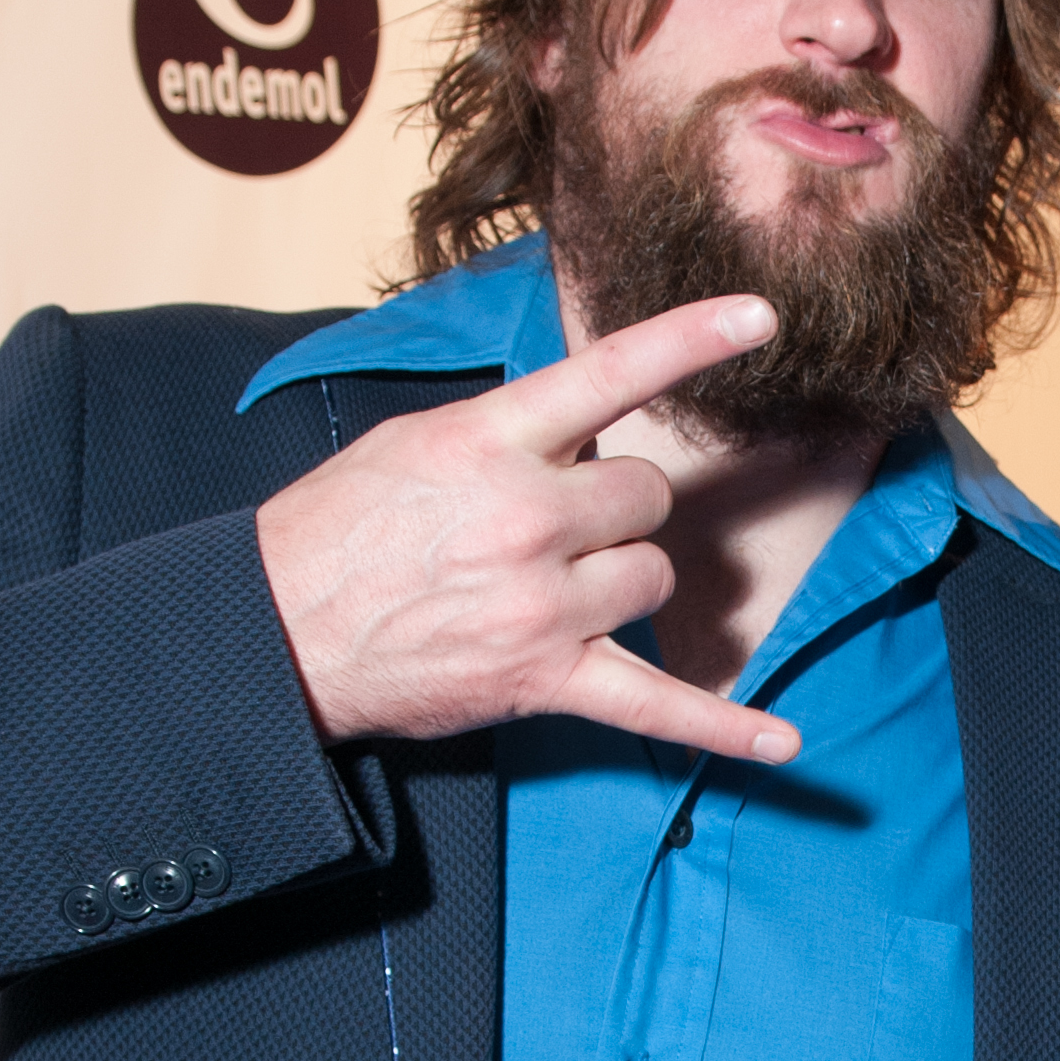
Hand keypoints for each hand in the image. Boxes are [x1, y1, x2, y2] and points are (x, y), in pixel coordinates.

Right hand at [254, 294, 800, 759]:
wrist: (276, 631)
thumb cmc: (340, 531)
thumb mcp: (417, 444)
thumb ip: (510, 433)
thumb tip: (590, 437)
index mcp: (490, 441)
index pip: (611, 372)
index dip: (693, 339)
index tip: (763, 316)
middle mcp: (527, 517)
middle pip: (647, 496)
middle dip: (619, 509)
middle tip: (558, 526)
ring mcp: (543, 603)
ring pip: (652, 578)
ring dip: (621, 582)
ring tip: (552, 590)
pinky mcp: (544, 678)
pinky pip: (658, 706)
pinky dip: (724, 728)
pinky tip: (783, 744)